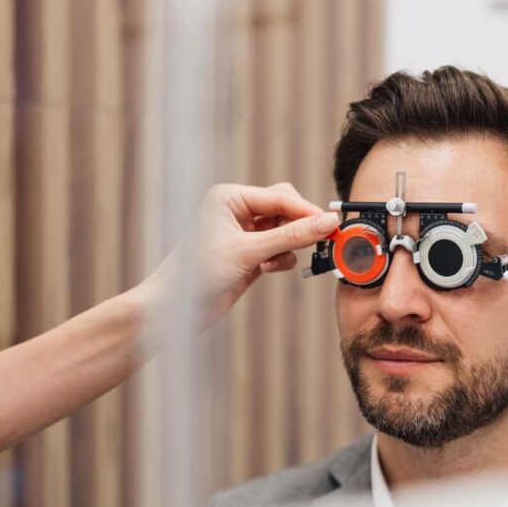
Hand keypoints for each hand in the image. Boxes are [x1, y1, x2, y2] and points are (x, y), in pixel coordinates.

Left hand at [141, 182, 339, 327]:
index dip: (307, 211)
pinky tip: (267, 269)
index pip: (280, 197)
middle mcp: (236, 210)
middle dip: (300, 227)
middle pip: (285, 209)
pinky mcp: (249, 254)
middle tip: (321, 240)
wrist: (175, 310)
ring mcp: (243, 233)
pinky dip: (280, 259)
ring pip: (285, 230)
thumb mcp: (249, 251)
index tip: (332, 225)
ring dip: (288, 246)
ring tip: (277, 261)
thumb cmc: (196, 274)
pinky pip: (279, 249)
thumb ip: (291, 236)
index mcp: (229, 197)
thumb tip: (327, 222)